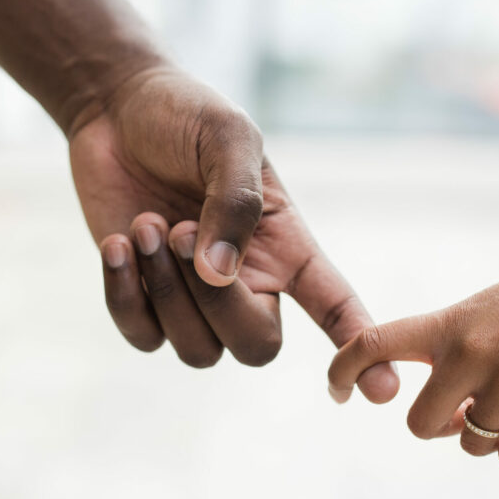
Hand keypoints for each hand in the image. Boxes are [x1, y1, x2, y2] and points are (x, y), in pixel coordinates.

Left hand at [69, 64, 397, 400]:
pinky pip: (144, 336)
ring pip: (197, 350)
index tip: (381, 389)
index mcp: (285, 248)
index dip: (361, 350)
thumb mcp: (228, 138)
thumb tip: (221, 277)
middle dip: (216, 304)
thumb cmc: (188, 117)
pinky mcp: (145, 301)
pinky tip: (117, 244)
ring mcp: (196, 300)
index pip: (334, 306)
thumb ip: (234, 203)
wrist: (118, 109)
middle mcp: (249, 284)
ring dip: (165, 290)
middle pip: (257, 346)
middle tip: (177, 230)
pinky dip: (125, 295)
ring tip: (146, 224)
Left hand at [327, 239, 498, 465]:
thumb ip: (454, 352)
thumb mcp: (486, 309)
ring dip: (484, 436)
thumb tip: (445, 416)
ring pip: (471, 444)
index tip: (337, 392)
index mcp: (450, 322)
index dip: (341, 371)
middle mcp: (473, 352)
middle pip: (419, 424)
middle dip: (436, 426)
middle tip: (461, 412)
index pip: (374, 343)